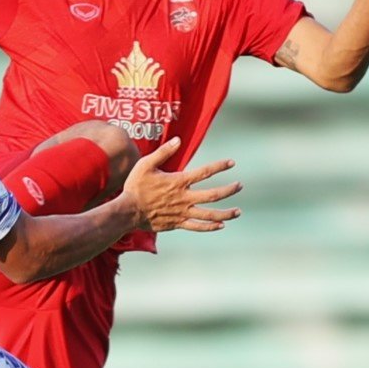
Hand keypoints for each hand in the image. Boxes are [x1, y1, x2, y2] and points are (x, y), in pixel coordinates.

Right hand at [121, 139, 241, 233]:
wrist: (128, 211)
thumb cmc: (135, 186)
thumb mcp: (146, 164)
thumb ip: (163, 152)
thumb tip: (178, 140)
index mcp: (178, 182)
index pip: (205, 173)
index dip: (219, 166)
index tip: (231, 163)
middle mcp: (184, 198)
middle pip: (213, 195)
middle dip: (229, 190)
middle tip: (240, 186)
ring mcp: (182, 212)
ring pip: (209, 214)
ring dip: (225, 213)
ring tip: (238, 212)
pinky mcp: (177, 223)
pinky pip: (197, 227)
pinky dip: (210, 227)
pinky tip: (220, 225)